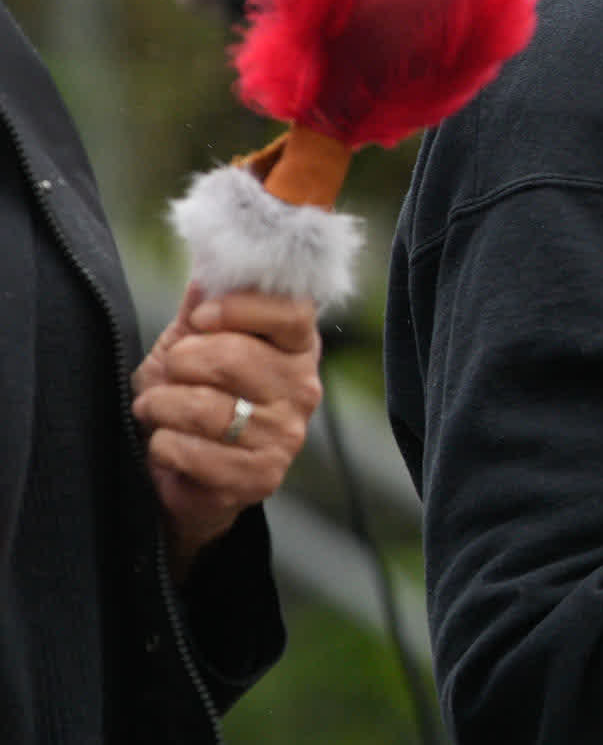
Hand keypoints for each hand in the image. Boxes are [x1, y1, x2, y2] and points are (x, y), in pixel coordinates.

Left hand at [131, 285, 323, 577]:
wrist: (184, 470)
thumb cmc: (190, 395)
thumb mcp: (190, 342)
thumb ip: (202, 306)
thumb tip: (210, 267)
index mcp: (296, 347)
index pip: (291, 312)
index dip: (238, 309)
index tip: (200, 319)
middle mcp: (303, 389)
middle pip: (234, 357)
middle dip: (180, 363)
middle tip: (170, 374)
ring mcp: (286, 435)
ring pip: (205, 407)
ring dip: (161, 407)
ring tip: (158, 410)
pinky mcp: (261, 476)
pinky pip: (191, 451)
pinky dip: (164, 446)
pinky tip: (170, 445)